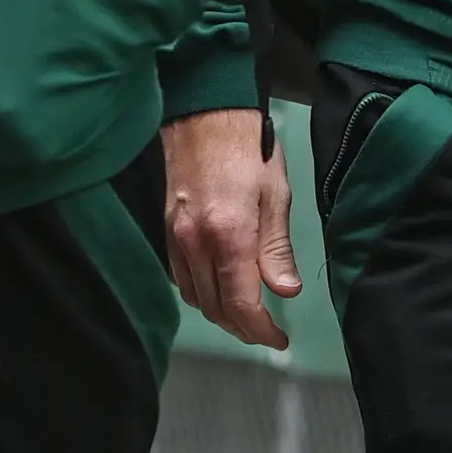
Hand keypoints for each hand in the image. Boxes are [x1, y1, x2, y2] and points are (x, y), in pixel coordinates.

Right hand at [162, 106, 300, 348]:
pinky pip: (181, 277)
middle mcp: (195, 243)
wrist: (204, 113)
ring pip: (194, 297)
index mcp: (229, 236)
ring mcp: (176, 237)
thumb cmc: (248, 147)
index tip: (279, 339)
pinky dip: (201, 292)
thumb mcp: (275, 195)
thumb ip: (277, 248)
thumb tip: (285, 292)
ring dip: (220, 313)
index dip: (261, 331)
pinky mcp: (166, 229)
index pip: (241, 305)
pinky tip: (218, 287)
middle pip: (215, 309)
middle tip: (266, 332)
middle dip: (242, 328)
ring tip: (246, 314)